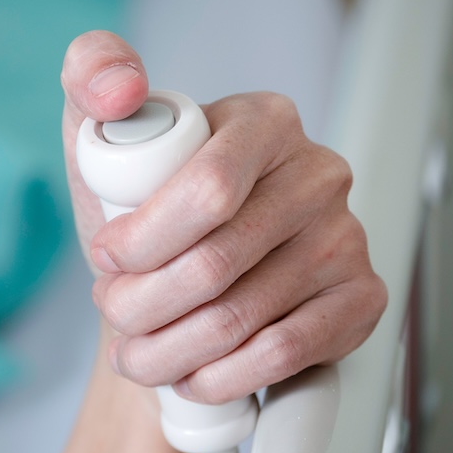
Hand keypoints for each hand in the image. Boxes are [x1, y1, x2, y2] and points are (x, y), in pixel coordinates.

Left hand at [62, 30, 386, 404]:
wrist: (178, 278)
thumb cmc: (139, 209)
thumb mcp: (99, 134)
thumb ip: (91, 76)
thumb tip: (118, 86)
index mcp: (263, 120)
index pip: (206, 188)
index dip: (142, 238)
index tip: (106, 260)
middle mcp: (318, 172)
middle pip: (216, 262)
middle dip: (141, 304)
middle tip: (114, 312)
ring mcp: (346, 236)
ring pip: (240, 318)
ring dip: (167, 351)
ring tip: (135, 351)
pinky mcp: (361, 297)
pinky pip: (283, 353)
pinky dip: (219, 376)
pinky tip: (188, 373)